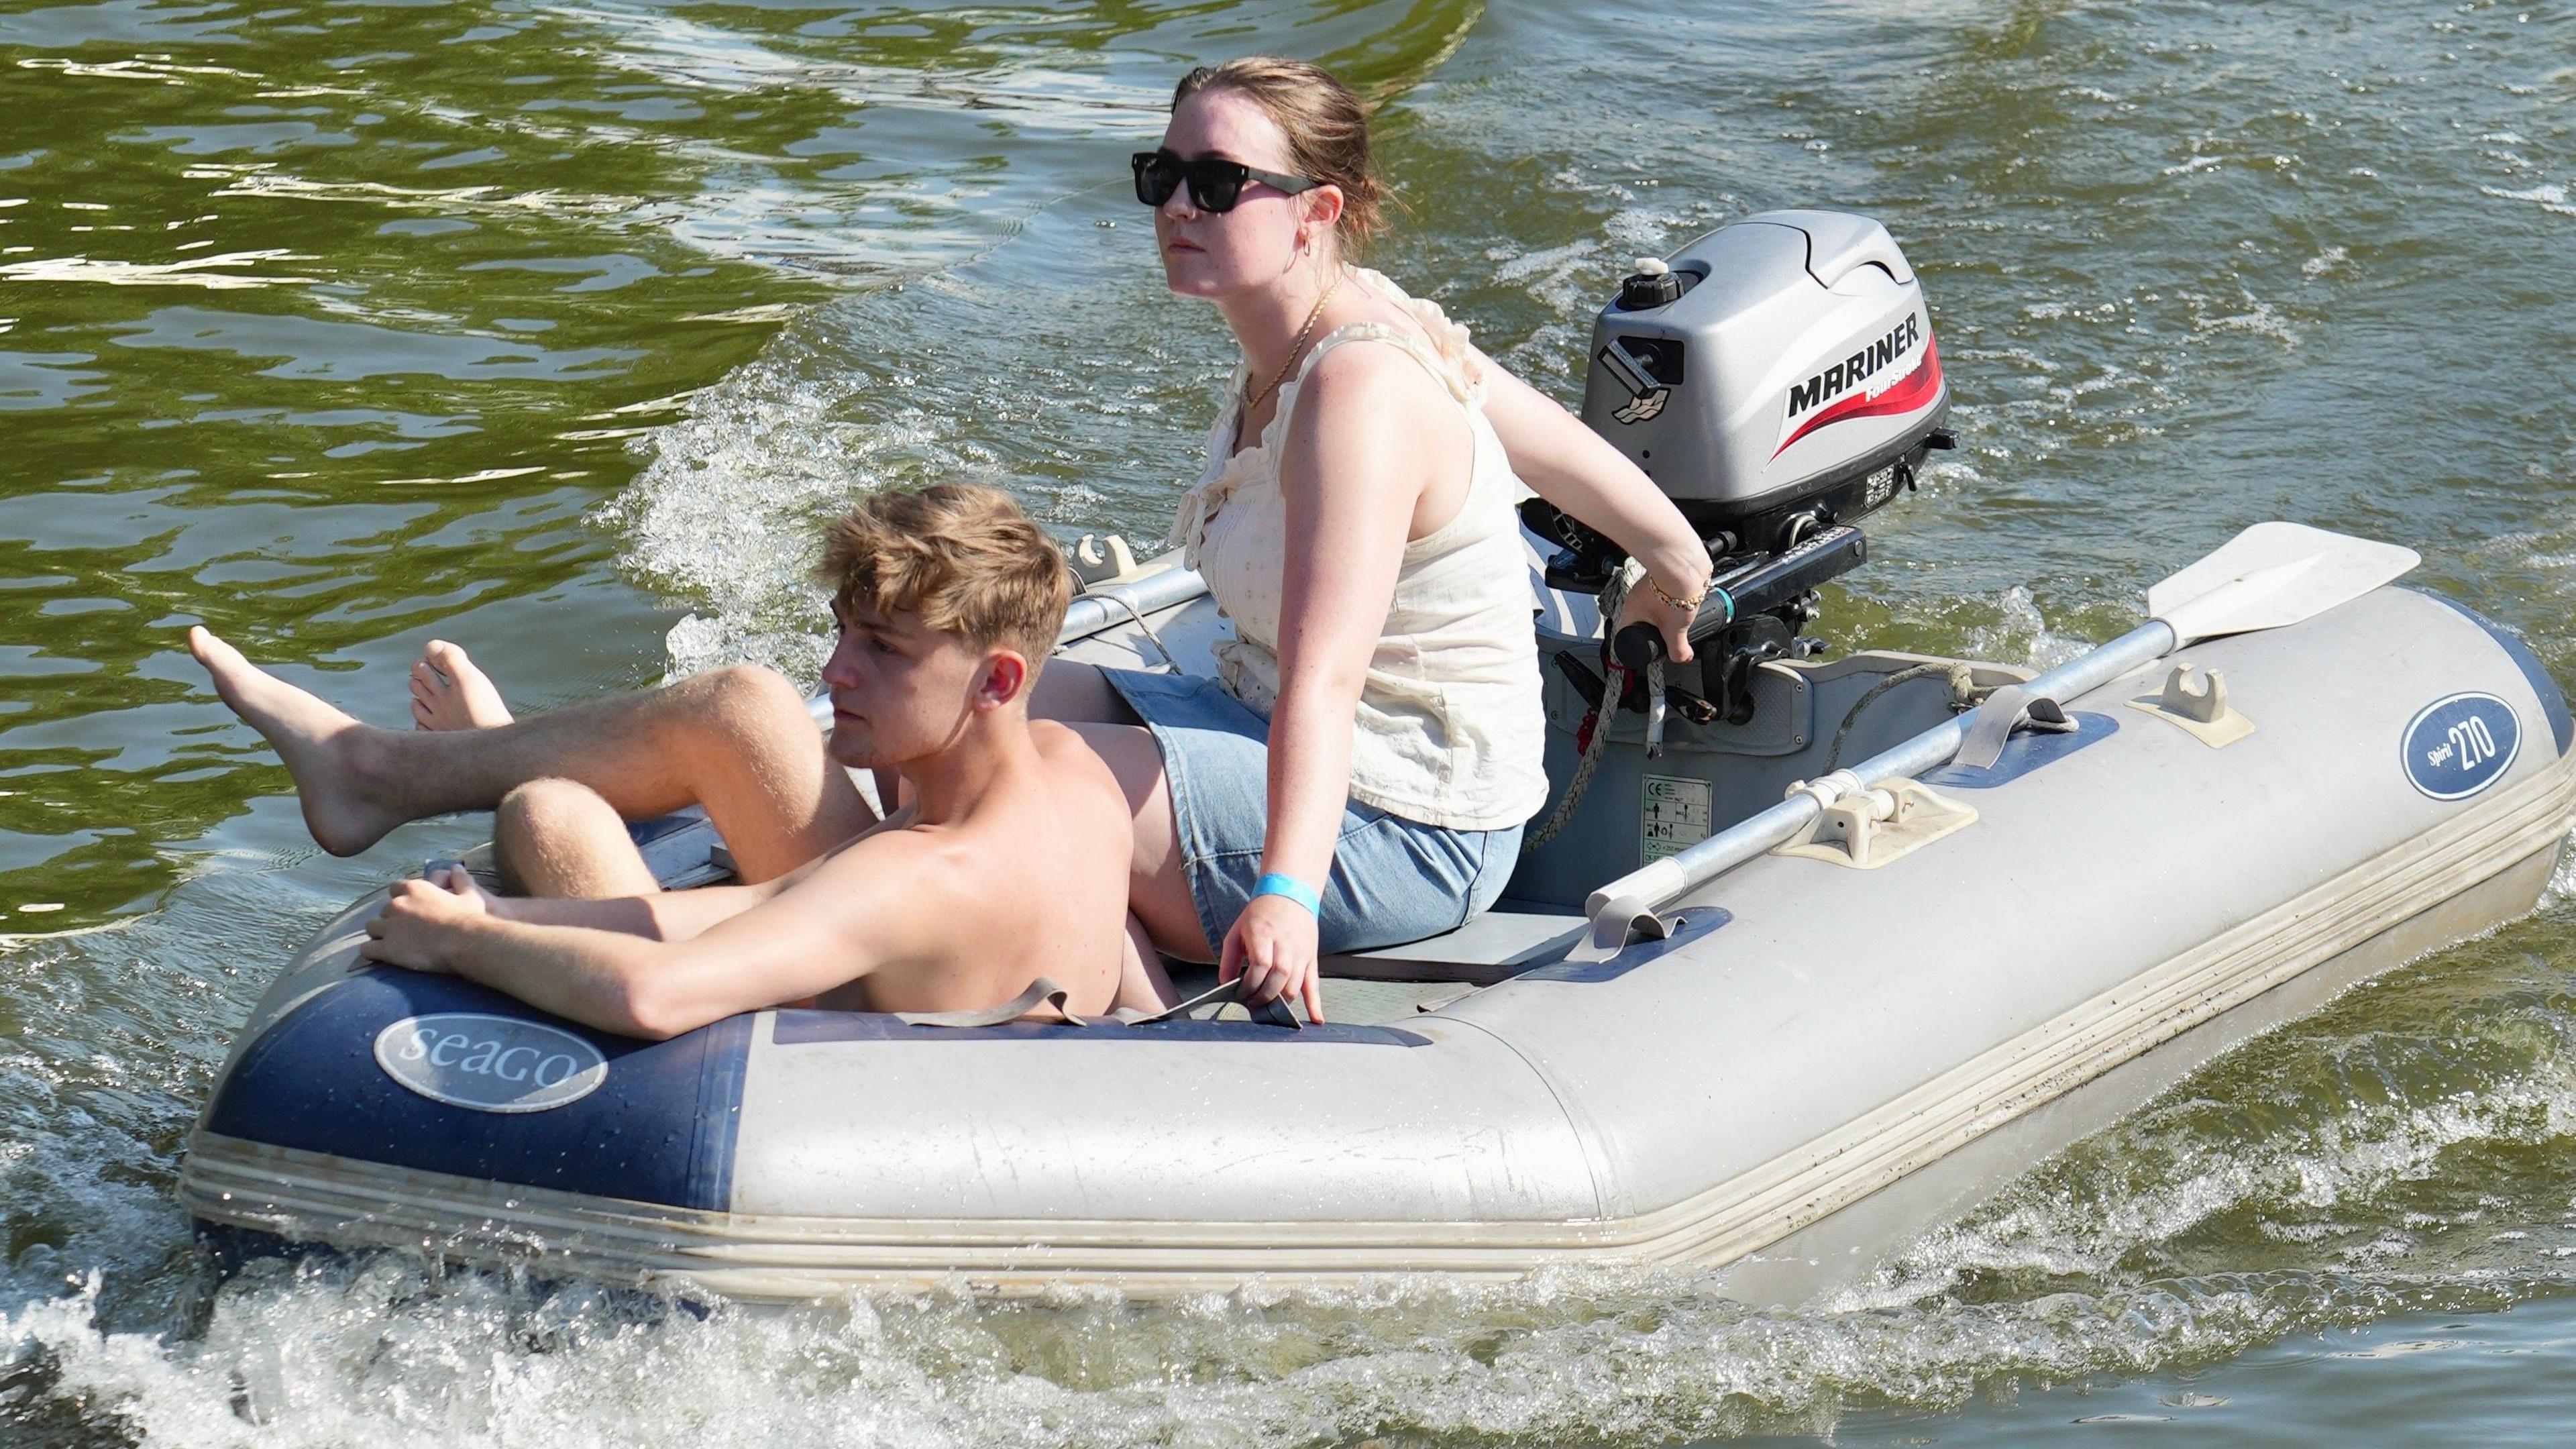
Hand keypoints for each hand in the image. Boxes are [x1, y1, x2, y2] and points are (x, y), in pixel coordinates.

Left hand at [360, 865, 492, 973]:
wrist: (466, 942)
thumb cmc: (469, 918)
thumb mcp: (470, 895)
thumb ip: (461, 880)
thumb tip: (457, 866)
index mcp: (414, 889)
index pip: (394, 888)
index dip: (401, 899)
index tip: (411, 909)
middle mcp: (397, 905)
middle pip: (384, 910)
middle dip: (393, 919)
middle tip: (407, 931)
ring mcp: (390, 927)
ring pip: (371, 928)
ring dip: (380, 934)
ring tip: (393, 944)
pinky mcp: (387, 948)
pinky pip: (367, 949)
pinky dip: (372, 952)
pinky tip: (382, 956)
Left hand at [1218, 893, 1325, 1022]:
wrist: (1289, 897)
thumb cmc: (1260, 915)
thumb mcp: (1236, 931)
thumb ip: (1228, 959)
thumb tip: (1225, 985)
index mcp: (1264, 935)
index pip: (1260, 966)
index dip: (1249, 985)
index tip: (1241, 994)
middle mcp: (1285, 944)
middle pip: (1278, 978)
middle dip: (1263, 997)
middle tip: (1252, 1004)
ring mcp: (1301, 952)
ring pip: (1294, 985)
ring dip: (1280, 1001)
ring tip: (1267, 1005)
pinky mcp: (1311, 958)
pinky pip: (1314, 984)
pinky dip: (1315, 1004)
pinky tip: (1315, 1019)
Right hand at [1614, 577, 1699, 665]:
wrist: (1686, 565)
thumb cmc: (1674, 592)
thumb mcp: (1675, 630)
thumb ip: (1678, 650)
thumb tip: (1682, 658)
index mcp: (1631, 610)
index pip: (1624, 633)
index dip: (1635, 644)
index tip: (1647, 648)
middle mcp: (1636, 595)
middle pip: (1641, 619)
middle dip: (1655, 628)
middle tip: (1668, 634)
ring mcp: (1649, 585)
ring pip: (1654, 605)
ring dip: (1665, 613)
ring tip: (1679, 617)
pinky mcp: (1663, 577)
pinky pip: (1665, 593)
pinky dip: (1673, 600)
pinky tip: (1684, 603)